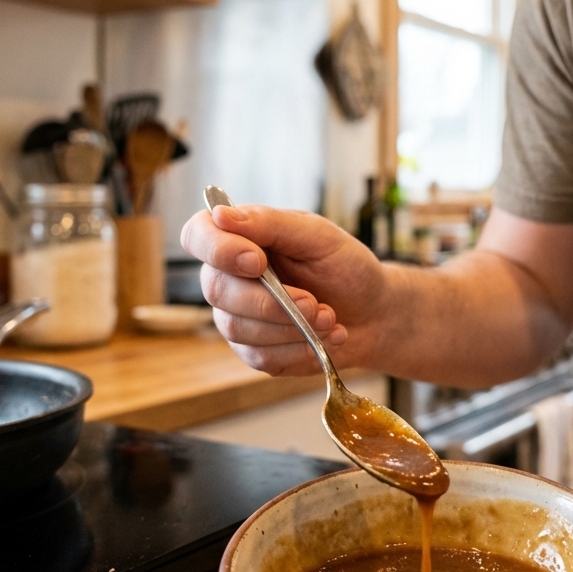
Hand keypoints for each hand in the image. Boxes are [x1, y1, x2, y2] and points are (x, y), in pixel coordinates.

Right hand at [180, 205, 387, 374]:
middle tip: (315, 303)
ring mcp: (237, 315)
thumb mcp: (318, 236)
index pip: (198, 235)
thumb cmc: (345, 267)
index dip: (217, 250)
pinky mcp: (253, 350)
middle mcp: (229, 276)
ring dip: (291, 327)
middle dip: (270, 301)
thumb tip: (222, 214)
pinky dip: (298, 350)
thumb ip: (272, 224)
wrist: (374, 312)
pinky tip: (324, 338)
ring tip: (330, 318)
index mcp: (240, 237)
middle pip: (216, 289)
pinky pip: (259, 356)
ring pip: (237, 327)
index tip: (257, 261)